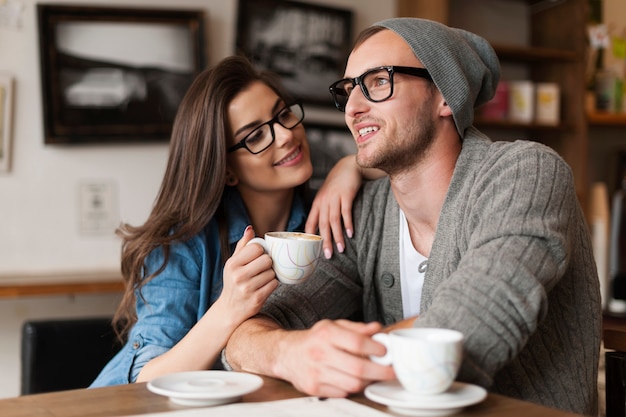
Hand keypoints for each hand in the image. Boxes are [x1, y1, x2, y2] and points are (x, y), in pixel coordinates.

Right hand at [218, 226, 278, 325]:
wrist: (230, 308)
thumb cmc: (234, 281)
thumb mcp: (233, 263)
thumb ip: (243, 245)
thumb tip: (250, 228)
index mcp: (232, 264)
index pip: (257, 248)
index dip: (261, 251)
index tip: (258, 257)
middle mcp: (238, 275)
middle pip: (267, 260)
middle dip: (268, 263)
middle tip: (262, 268)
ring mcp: (247, 288)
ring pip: (272, 273)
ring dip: (270, 275)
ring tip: (262, 279)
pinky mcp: (257, 299)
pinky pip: (274, 284)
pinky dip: (272, 284)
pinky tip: (264, 286)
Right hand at [274, 319, 395, 396]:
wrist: (286, 354)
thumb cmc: (313, 340)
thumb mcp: (333, 326)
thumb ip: (356, 328)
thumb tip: (376, 329)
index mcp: (326, 334)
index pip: (357, 342)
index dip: (375, 348)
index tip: (385, 351)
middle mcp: (319, 353)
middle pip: (358, 367)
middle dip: (380, 371)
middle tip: (391, 370)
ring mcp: (316, 373)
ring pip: (352, 384)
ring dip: (368, 381)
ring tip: (372, 375)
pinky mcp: (314, 388)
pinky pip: (342, 393)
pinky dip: (352, 388)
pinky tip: (353, 380)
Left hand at [306, 156, 360, 258]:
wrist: (348, 167)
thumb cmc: (337, 185)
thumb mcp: (326, 197)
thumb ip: (322, 211)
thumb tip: (320, 230)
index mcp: (317, 204)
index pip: (310, 223)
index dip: (310, 237)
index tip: (311, 251)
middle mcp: (324, 202)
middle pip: (323, 225)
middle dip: (325, 242)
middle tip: (328, 255)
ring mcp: (335, 198)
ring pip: (334, 220)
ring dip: (338, 236)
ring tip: (341, 249)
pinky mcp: (346, 194)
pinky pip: (346, 212)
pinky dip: (348, 223)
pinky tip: (350, 234)